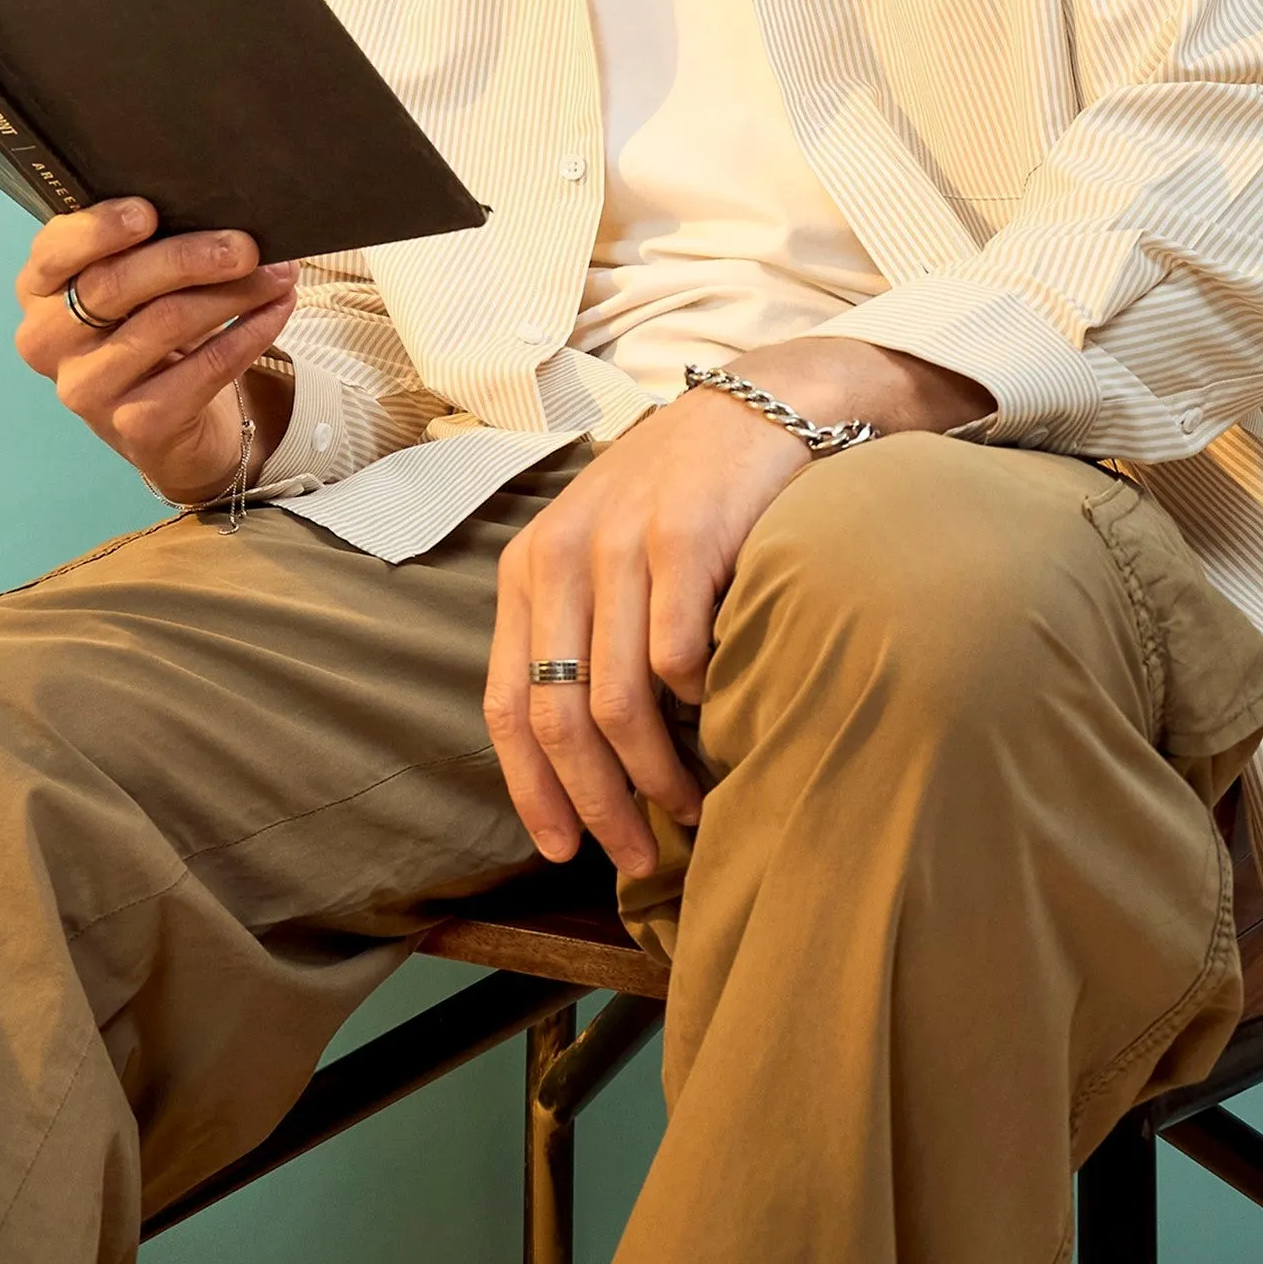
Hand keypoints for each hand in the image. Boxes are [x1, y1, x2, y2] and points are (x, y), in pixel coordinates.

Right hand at [14, 199, 297, 503]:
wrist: (167, 429)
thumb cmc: (145, 333)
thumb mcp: (131, 288)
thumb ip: (142, 249)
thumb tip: (215, 209)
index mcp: (38, 292)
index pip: (53, 251)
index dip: (98, 229)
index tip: (149, 211)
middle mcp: (48, 342)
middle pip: (116, 285)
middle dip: (188, 257)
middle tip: (245, 246)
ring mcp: (87, 390)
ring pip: (165, 323)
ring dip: (233, 293)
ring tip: (277, 274)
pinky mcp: (135, 426)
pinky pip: (203, 369)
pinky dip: (248, 335)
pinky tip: (275, 311)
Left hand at [485, 340, 990, 876]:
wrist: (757, 408)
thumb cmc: (679, 499)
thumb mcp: (602, 553)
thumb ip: (579, 634)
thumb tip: (577, 765)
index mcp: (528, 567)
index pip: (505, 703)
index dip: (530, 789)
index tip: (562, 848)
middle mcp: (561, 555)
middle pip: (559, 717)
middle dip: (595, 802)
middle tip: (635, 855)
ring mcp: (622, 545)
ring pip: (621, 703)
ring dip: (656, 776)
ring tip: (688, 809)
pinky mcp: (686, 538)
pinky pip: (681, 657)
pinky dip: (700, 702)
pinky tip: (719, 711)